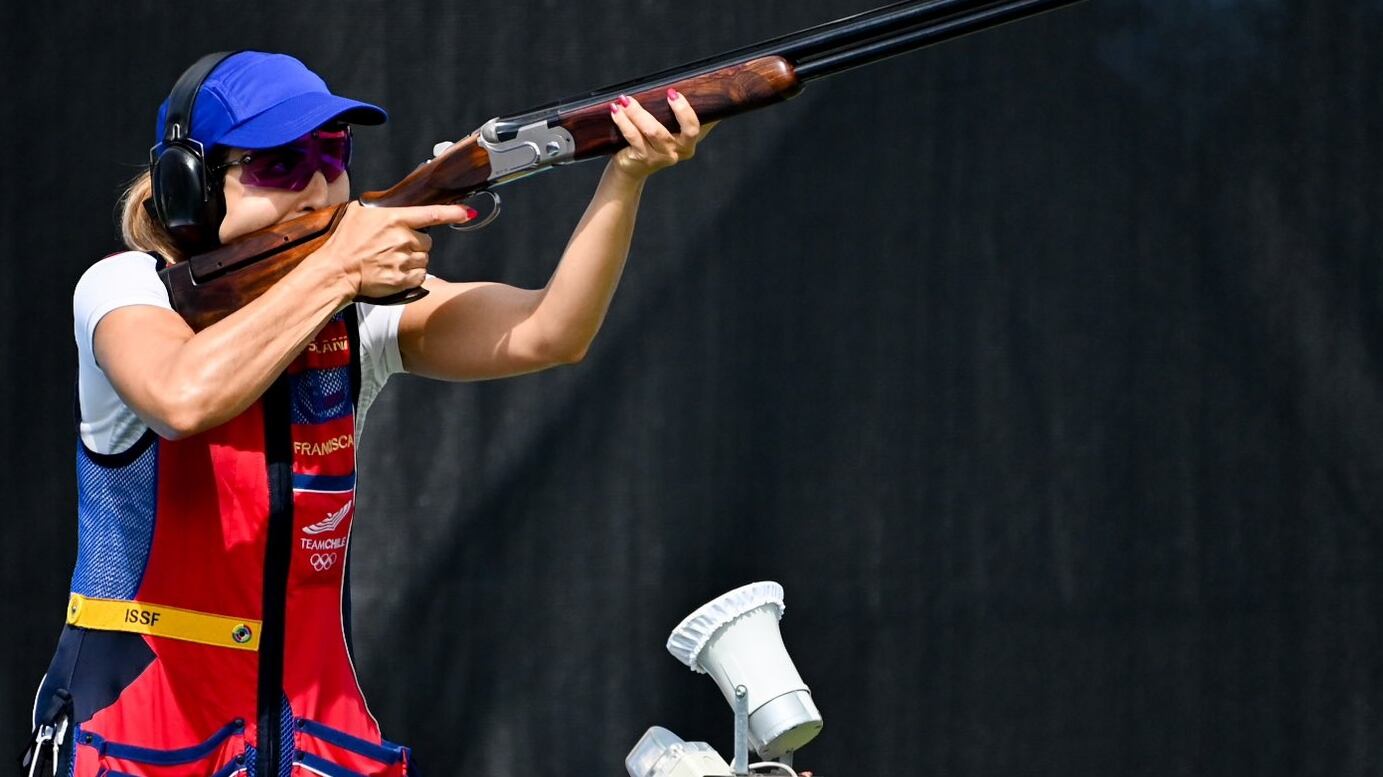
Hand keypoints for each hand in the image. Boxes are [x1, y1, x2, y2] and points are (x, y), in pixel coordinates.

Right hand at [319, 201, 475, 298]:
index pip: (431, 214)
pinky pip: (420, 275)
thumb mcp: (359, 213)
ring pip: (425, 259)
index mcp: (394, 219)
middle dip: (416, 244)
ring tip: (391, 260)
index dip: (452, 213)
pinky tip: (395, 272)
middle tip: (395, 247)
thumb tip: (392, 206)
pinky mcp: (403, 279)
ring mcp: (404, 260)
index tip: (467, 212)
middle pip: (427, 241)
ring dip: (414, 260)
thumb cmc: (345, 242)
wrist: (335, 271)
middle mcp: (403, 238)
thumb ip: (381, 209)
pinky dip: (412, 275)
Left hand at [608, 89, 716, 179]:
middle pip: (672, 128)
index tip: (674, 93)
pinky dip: (623, 121)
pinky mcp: (642, 158)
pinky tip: (616, 110)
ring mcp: (659, 157)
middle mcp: (676, 152)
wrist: (634, 166)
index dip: (685, 111)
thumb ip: (679, 114)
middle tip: (666, 91)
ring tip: (625, 99)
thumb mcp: (670, 128)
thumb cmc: (653, 142)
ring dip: (636, 112)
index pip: (693, 128)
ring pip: (650, 131)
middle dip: (663, 109)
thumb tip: (681, 88)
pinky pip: (632, 136)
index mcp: (687, 143)